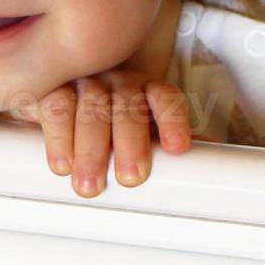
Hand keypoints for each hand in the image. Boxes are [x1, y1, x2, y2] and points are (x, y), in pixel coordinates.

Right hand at [17, 69, 196, 197]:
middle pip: (128, 107)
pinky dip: (59, 137)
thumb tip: (213, 155)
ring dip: (91, 148)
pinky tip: (62, 163)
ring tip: (90, 183)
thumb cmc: (108, 116)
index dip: (172, 120)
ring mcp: (84, 80)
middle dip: (130, 143)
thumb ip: (168, 138)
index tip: (177, 147)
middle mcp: (117, 81)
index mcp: (145, 89)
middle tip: (130, 177)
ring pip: (92, 109)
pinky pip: (56, 107)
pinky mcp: (51, 86)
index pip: (165, 98)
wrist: (60, 88)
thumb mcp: (143, 126)